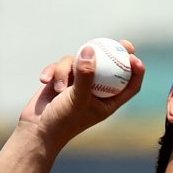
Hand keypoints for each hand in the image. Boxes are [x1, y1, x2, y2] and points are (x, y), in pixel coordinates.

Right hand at [19, 40, 144, 149]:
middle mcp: (95, 91)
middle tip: (122, 42)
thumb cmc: (62, 121)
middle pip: (110, 66)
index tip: (133, 56)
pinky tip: (45, 82)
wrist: (36, 130)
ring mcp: (79, 83)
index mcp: (107, 102)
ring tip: (58, 89)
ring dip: (66, 71)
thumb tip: (90, 50)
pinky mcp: (63, 78)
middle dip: (114, 53)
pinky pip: (62, 65)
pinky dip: (54, 72)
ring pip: (80, 61)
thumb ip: (85, 75)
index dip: (135, 71)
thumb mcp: (77, 99)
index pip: (128, 86)